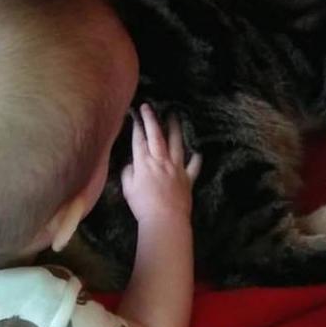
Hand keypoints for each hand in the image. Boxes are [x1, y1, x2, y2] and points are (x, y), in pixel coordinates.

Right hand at [121, 104, 201, 224]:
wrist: (166, 220)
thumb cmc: (143, 206)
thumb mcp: (128, 189)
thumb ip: (128, 173)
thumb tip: (131, 164)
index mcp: (144, 163)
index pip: (139, 139)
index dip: (137, 125)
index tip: (135, 113)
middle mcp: (161, 160)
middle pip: (157, 135)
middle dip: (152, 119)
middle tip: (149, 106)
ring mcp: (177, 168)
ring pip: (177, 143)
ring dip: (175, 128)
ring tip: (175, 115)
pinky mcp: (188, 178)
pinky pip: (194, 165)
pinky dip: (196, 156)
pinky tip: (197, 150)